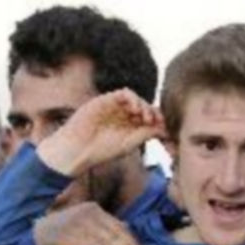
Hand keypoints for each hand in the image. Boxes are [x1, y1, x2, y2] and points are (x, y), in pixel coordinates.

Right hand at [33, 202, 143, 244]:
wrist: (35, 231)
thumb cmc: (61, 229)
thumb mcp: (84, 221)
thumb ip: (103, 225)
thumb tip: (126, 229)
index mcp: (94, 209)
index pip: (119, 226)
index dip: (131, 241)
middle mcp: (89, 214)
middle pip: (115, 235)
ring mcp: (79, 224)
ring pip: (105, 243)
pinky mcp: (70, 236)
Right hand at [37, 88, 164, 175]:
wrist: (78, 149)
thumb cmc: (101, 150)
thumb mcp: (129, 143)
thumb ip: (146, 134)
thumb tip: (166, 129)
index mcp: (129, 126)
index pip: (149, 117)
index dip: (158, 120)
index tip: (164, 127)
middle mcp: (123, 115)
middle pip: (145, 106)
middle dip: (153, 113)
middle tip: (156, 122)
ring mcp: (115, 107)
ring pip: (136, 99)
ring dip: (144, 106)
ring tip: (145, 118)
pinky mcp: (106, 100)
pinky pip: (124, 93)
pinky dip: (133, 99)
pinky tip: (135, 111)